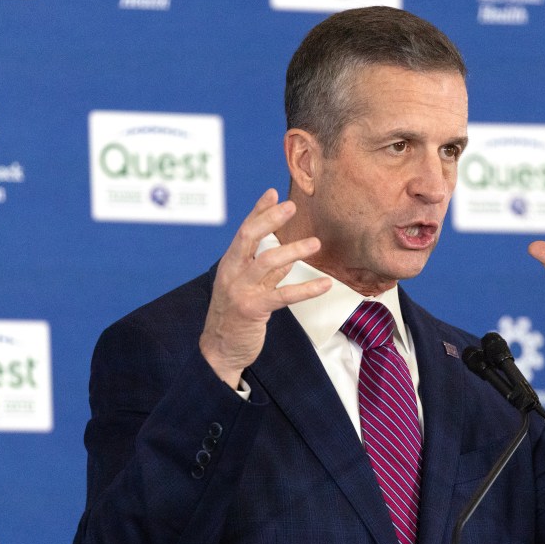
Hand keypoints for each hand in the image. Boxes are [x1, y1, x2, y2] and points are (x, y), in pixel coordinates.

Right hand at [199, 189, 331, 387]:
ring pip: (267, 262)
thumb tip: (287, 257)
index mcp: (230, 264)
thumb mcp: (248, 289)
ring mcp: (240, 290)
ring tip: (315, 243)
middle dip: (270, 219)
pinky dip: (306, 289)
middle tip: (292, 206)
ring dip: (293, 250)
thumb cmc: (234, 317)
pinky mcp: (252, 310)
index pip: (244, 231)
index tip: (273, 193)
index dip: (259, 211)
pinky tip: (324, 284)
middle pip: (249, 238)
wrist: (219, 350)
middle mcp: (232, 273)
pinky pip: (282, 295)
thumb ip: (266, 273)